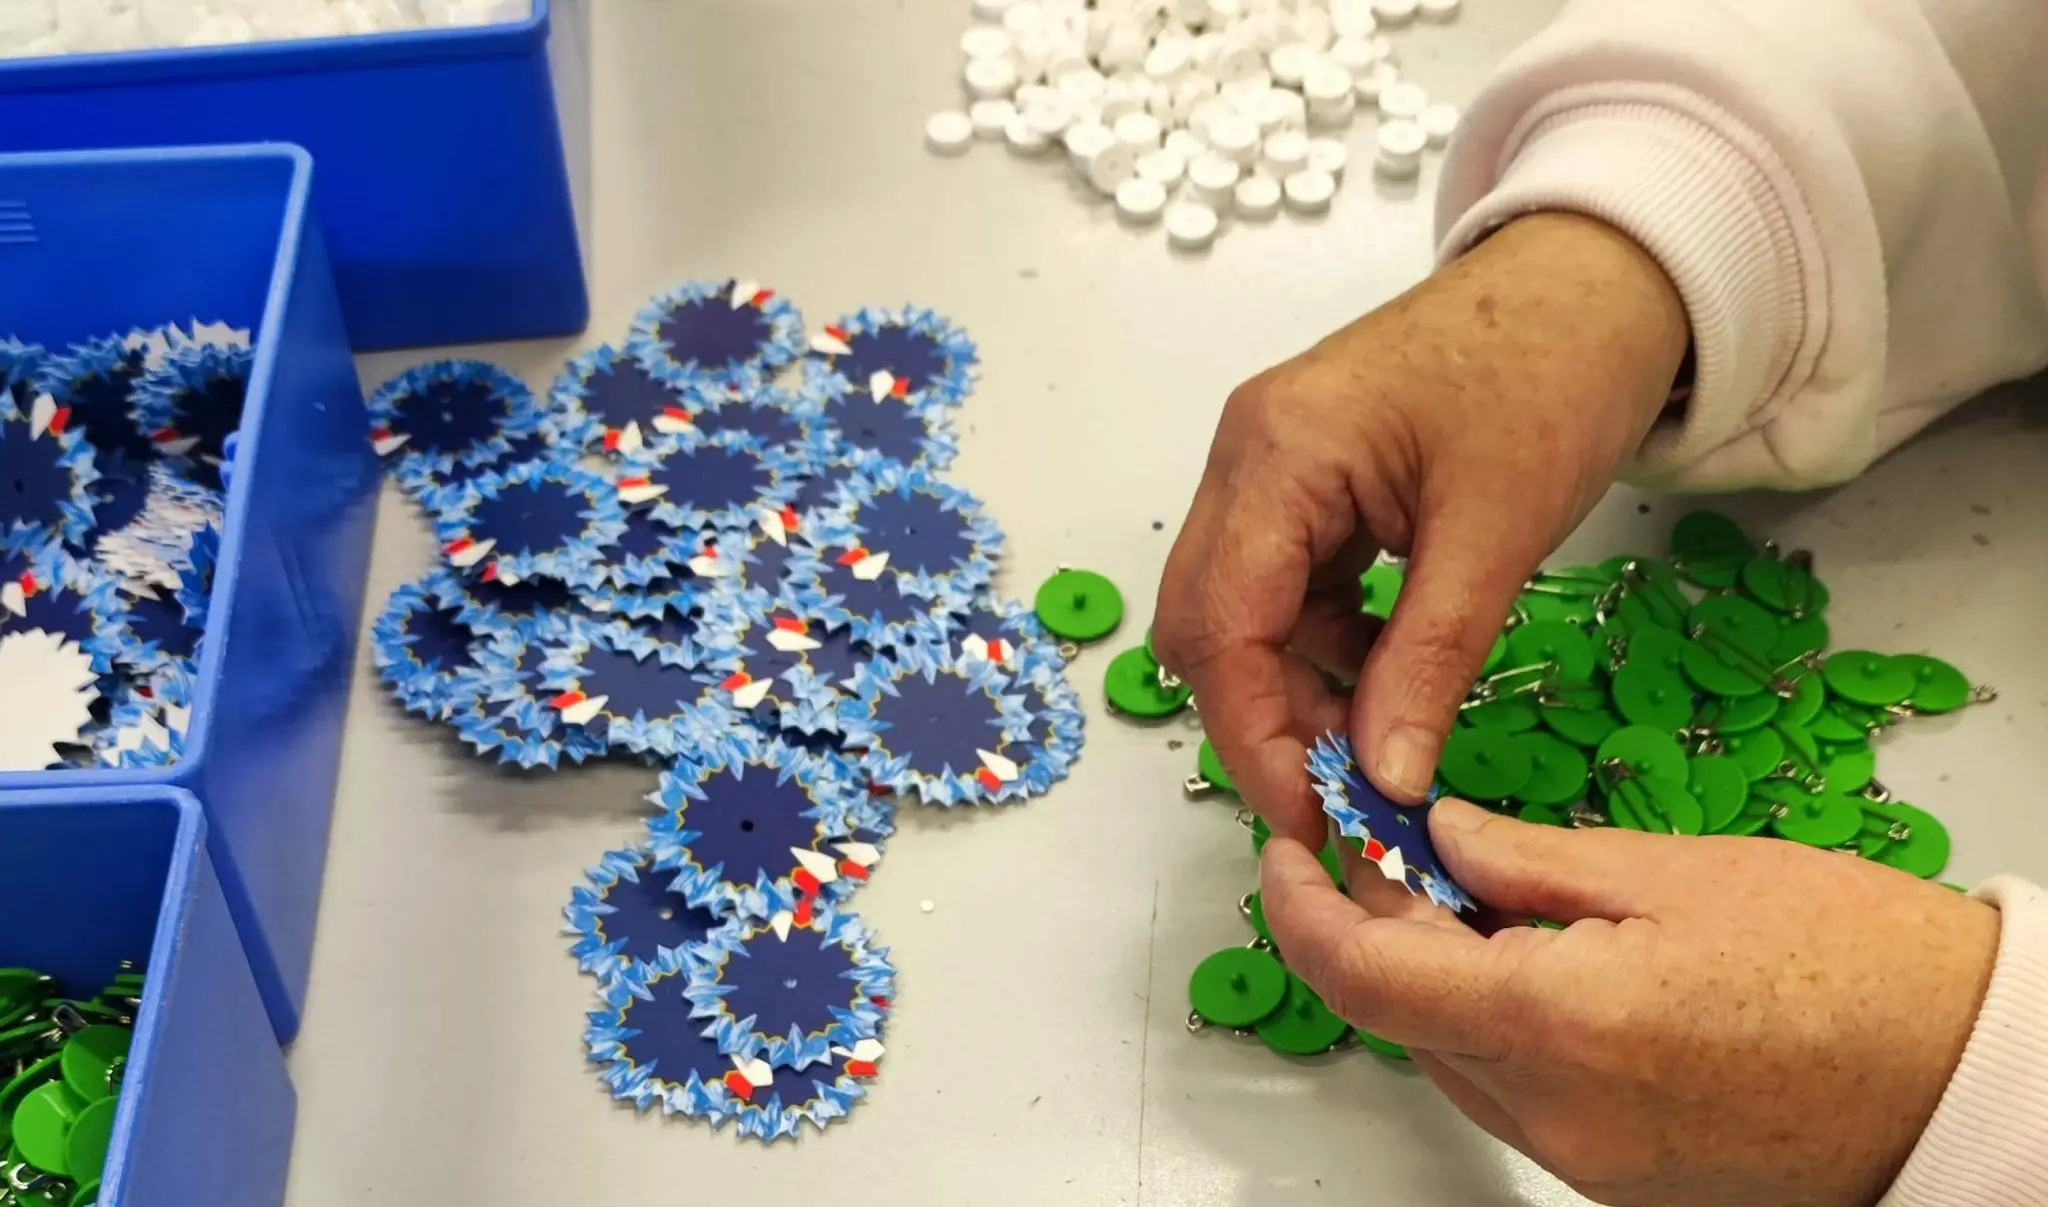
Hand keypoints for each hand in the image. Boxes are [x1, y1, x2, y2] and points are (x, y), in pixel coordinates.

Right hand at [1152, 212, 1687, 844]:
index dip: (1256, 736)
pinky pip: (1284, 584)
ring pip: (1240, 610)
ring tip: (1378, 738)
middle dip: (1264, 717)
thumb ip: (1429, 660)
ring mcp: (1272, 462)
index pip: (1223, 625)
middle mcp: (1249, 454)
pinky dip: (1322, 644)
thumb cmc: (1555, 370)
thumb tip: (1386, 779)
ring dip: (1295, 684)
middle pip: (1207, 621)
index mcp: (1279, 451)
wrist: (1598, 275)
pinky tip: (1385, 670)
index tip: (1316, 817)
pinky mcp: (1308, 477)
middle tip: (1345, 791)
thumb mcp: (1499, 531)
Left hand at [1264, 800, 2000, 1206]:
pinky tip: (1543, 968)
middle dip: (1378, 926)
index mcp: (1560, 1024)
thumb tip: (1432, 838)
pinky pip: (1513, 1097)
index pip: (1361, 974)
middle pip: (1399, 1018)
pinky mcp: (1616, 1183)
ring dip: (1437, 978)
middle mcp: (1557, 1116)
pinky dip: (1497, 1027)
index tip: (1290, 848)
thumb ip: (1524, 861)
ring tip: (1487, 899)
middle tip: (1399, 844)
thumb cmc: (1856, 966)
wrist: (1963, 1078)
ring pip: (1451, 1059)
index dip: (1302, 905)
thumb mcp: (1674, 871)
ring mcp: (1585, 1164)